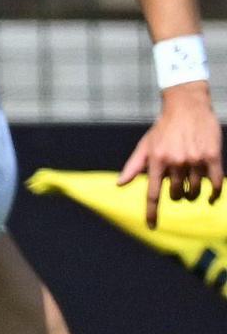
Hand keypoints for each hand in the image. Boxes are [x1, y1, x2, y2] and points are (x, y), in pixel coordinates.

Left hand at [119, 82, 224, 226]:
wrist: (187, 106)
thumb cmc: (163, 128)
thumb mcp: (145, 145)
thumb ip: (133, 166)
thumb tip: (119, 185)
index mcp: (156, 161)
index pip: (152, 194)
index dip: (151, 212)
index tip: (151, 227)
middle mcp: (175, 162)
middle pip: (176, 194)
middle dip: (176, 196)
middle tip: (178, 188)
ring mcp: (195, 160)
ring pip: (195, 190)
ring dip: (193, 194)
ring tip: (191, 186)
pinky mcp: (213, 156)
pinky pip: (215, 183)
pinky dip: (213, 194)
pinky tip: (210, 198)